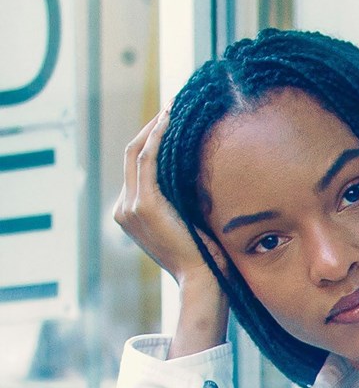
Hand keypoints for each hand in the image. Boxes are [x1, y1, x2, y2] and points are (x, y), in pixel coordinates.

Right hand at [114, 107, 214, 284]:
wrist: (203, 281)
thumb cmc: (206, 259)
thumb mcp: (189, 224)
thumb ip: (183, 201)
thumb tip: (199, 174)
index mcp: (132, 214)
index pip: (136, 167)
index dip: (152, 140)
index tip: (172, 121)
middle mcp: (124, 210)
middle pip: (132, 154)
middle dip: (152, 127)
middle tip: (174, 106)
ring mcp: (130, 208)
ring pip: (137, 152)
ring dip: (156, 127)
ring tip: (174, 107)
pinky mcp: (144, 205)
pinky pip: (147, 160)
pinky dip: (158, 137)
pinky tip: (171, 121)